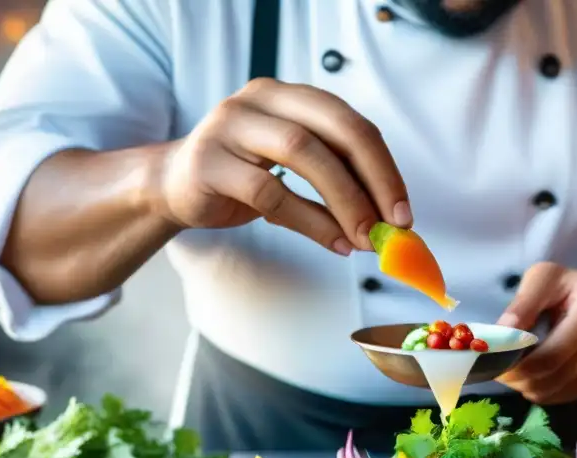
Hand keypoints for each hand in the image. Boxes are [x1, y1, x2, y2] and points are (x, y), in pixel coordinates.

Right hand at [155, 78, 410, 253]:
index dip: (384, 167)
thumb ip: (338, 184)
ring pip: (302, 153)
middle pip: (334, 129)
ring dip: (344, 201)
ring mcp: (230, 125)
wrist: (171, 187)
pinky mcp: (208, 163)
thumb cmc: (243, 179)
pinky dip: (310, 221)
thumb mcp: (296, 173)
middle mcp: (261, 99)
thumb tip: (390, 223)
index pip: (351, 122)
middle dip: (372, 180)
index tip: (404, 211)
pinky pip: (270, 191)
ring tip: (366, 239)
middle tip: (394, 226)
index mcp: (290, 96)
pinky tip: (334, 243)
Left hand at [495, 263, 576, 404]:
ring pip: (563, 388)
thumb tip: (501, 334)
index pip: (555, 352)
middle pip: (559, 374)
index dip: (522, 364)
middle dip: (523, 378)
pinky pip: (571, 394)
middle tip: (501, 372)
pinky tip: (535, 377)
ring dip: (532, 387)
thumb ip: (522, 305)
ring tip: (516, 373)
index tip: (497, 362)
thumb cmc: (569, 286)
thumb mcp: (543, 278)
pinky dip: (547, 391)